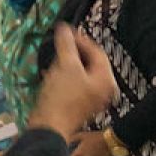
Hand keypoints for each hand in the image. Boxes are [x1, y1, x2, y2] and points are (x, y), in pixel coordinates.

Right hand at [27, 24, 116, 140]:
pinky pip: (74, 84)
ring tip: (53, 57)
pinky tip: (50, 73)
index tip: (65, 31)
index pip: (97, 52)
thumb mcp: (65, 65)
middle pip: (90, 62)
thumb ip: (67, 44)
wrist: (49, 128)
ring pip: (80, 73)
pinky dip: (63, 76)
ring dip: (66, 63)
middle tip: (60, 43)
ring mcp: (92, 99)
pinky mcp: (79, 106)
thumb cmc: (61, 97)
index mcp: (106, 80)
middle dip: (73, 52)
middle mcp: (103, 90)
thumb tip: (64, 28)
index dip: (81, 39)